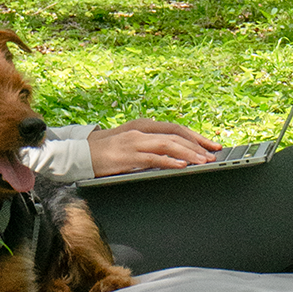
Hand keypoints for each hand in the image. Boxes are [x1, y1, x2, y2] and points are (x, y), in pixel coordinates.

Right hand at [87, 118, 221, 175]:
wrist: (78, 154)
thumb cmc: (105, 151)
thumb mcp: (130, 141)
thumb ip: (149, 144)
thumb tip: (172, 153)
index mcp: (143, 125)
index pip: (176, 128)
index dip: (196, 136)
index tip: (211, 145)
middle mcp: (141, 130)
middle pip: (176, 134)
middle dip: (197, 144)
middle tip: (213, 154)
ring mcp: (134, 142)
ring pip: (168, 144)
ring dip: (188, 153)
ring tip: (203, 161)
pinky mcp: (127, 156)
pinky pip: (153, 158)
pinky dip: (169, 161)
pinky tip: (181, 166)